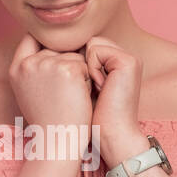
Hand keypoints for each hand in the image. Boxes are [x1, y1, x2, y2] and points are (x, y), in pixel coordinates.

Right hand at [7, 33, 93, 133]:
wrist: (58, 139)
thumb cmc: (49, 120)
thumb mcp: (30, 91)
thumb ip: (34, 68)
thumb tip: (48, 46)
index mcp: (16, 68)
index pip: (31, 37)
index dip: (46, 42)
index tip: (57, 51)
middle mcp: (29, 64)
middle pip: (56, 47)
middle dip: (66, 64)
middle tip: (63, 92)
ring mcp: (47, 64)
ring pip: (73, 56)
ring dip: (78, 73)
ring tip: (70, 96)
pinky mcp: (67, 69)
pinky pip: (85, 65)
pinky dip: (88, 80)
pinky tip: (80, 97)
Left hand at [83, 36, 148, 165]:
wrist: (111, 135)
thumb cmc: (92, 118)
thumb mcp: (81, 86)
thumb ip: (75, 65)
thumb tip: (49, 46)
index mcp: (114, 61)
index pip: (85, 45)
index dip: (75, 63)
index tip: (81, 88)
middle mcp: (123, 56)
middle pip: (87, 42)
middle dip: (80, 64)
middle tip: (91, 89)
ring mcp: (128, 57)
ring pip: (90, 43)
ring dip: (85, 67)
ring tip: (96, 88)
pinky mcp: (128, 61)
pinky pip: (95, 50)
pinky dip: (92, 69)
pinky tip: (101, 87)